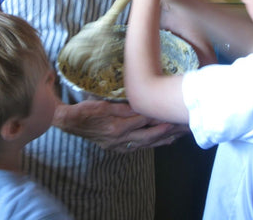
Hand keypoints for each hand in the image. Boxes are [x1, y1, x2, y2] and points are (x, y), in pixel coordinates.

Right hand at [52, 99, 188, 152]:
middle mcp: (120, 139)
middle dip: (167, 131)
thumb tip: (140, 106)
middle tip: (183, 126)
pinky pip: (139, 147)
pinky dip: (152, 143)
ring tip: (179, 135)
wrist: (70, 123)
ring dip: (163, 139)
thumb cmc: (85, 111)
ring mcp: (119, 145)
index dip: (158, 116)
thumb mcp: (102, 105)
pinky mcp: (117, 147)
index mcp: (117, 128)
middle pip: (149, 136)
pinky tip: (162, 141)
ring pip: (146, 143)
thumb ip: (122, 107)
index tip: (172, 111)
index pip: (143, 121)